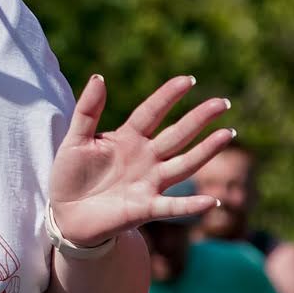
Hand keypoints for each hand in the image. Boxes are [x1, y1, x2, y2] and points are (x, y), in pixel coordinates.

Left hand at [49, 75, 236, 247]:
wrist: (65, 215)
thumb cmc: (70, 175)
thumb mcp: (75, 140)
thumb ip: (88, 111)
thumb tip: (99, 77)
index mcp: (128, 139)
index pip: (152, 112)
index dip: (168, 96)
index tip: (188, 80)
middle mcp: (145, 158)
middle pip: (177, 135)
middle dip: (199, 119)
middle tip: (222, 103)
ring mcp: (149, 183)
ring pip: (184, 164)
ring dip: (206, 151)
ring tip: (227, 134)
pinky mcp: (146, 209)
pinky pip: (173, 206)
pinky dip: (191, 205)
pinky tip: (212, 201)